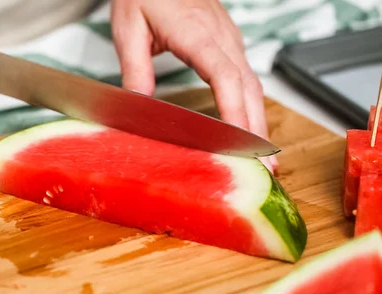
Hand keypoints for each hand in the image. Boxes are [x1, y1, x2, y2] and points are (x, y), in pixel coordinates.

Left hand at [110, 0, 276, 171]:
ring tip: (261, 157)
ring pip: (252, 85)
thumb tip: (139, 107)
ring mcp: (229, 39)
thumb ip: (135, 68)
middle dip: (257, 129)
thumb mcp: (128, 28)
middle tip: (264, 167)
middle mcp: (221, 37)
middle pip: (248, 87)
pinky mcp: (228, 42)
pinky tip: (248, 126)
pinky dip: (251, 106)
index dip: (235, 112)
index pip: (225, 76)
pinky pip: (246, 78)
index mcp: (196, 33)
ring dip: (258, 121)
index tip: (239, 144)